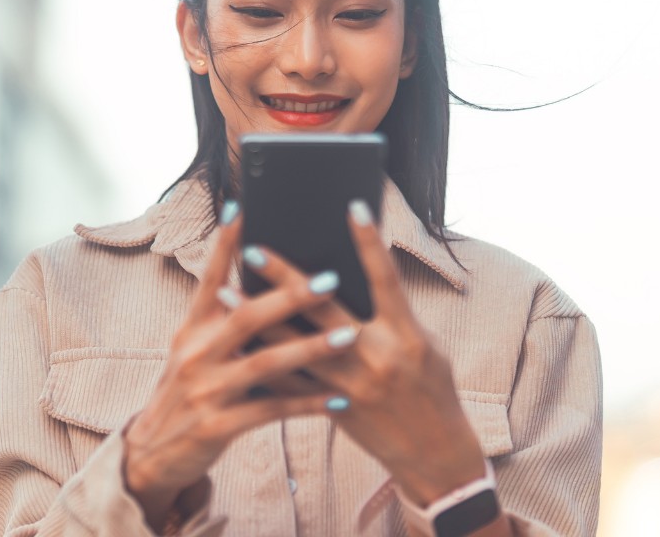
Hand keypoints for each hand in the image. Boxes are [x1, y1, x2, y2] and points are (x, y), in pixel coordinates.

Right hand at [121, 208, 353, 529]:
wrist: (153, 454)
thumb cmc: (186, 393)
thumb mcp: (193, 351)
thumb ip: (223, 321)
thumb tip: (263, 284)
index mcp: (192, 330)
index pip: (210, 279)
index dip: (225, 244)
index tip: (243, 209)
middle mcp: (197, 354)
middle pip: (246, 316)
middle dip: (290, 296)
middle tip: (331, 278)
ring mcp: (206, 390)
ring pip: (265, 363)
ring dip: (311, 349)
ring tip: (348, 337)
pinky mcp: (218, 425)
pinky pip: (271, 410)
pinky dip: (306, 404)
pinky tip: (337, 400)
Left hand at [240, 200, 489, 507]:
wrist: (433, 452)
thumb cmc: (432, 388)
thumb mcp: (425, 344)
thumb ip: (391, 314)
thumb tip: (354, 278)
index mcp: (405, 334)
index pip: (385, 278)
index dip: (370, 241)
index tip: (352, 206)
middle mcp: (375, 357)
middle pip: (323, 309)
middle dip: (285, 278)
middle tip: (252, 250)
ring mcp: (349, 385)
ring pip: (294, 347)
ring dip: (257, 319)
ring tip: (225, 293)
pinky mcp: (332, 408)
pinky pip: (289, 383)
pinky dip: (263, 360)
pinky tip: (236, 341)